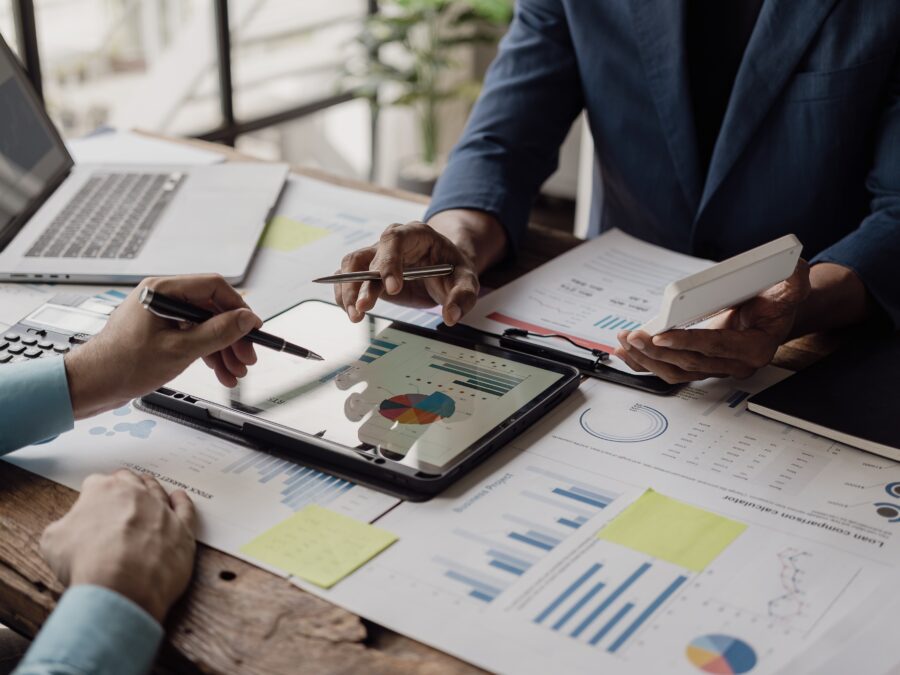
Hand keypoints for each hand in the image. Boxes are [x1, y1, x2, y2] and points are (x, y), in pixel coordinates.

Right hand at [40, 470, 196, 623]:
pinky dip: (182, 502)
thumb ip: (63, 527)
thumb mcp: (53, 542)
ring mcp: (161, 510)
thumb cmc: (87, 563)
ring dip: (151, 489)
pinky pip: (185, 509)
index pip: (96, 483)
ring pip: (157, 491)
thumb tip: (68, 529)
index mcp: (102, 491)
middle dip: (123, 485)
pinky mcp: (182, 529)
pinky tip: (179, 498)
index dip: (92, 495)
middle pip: (129, 482)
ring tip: (149, 487)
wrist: (122, 586)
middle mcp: (135, 494)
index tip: (93, 502)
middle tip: (121, 492)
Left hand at [65, 274, 263, 417]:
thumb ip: (218, 332)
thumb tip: (246, 319)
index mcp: (162, 290)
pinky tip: (219, 371)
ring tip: (235, 371)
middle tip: (247, 357)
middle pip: (212, 309)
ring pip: (205, 326)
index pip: (214, 287)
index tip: (253, 328)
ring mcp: (161, 315)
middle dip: (233, 336)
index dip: (238, 308)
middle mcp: (162, 297)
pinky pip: (192, 336)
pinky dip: (208, 353)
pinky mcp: (160, 332)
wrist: (92, 385)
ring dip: (223, 349)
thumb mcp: (180, 349)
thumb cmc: (121, 365)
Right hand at [334, 221, 480, 325]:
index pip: (395, 240)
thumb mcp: (467, 281)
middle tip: (363, 307)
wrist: (446, 269)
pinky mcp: (369, 273)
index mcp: (416, 234)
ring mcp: (377, 257)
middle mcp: (392, 242)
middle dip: (362, 283)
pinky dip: (345, 294)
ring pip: (352, 266)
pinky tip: (349, 310)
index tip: (392, 288)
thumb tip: (451, 316)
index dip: (389, 262)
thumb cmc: (454, 270)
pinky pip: (348, 279)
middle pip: (368, 256)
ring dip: (348, 290)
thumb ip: (462, 296)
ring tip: (355, 314)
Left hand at [614, 260, 810, 383]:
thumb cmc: (777, 301)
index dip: (688, 343)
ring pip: (676, 372)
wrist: (773, 315)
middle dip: (658, 351)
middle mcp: (734, 364)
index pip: (716, 348)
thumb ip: (794, 282)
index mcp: (755, 349)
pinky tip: (625, 353)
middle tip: (633, 337)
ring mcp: (715, 368)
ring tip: (624, 343)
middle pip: (690, 364)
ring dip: (647, 360)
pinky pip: (670, 370)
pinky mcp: (700, 365)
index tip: (661, 336)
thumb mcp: (791, 288)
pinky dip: (645, 363)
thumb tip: (794, 270)